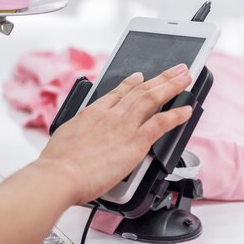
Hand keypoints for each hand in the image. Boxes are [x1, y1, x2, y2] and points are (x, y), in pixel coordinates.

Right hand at [38, 64, 193, 204]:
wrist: (60, 174)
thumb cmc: (56, 163)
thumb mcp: (63, 138)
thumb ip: (76, 136)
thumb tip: (76, 142)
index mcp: (91, 113)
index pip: (116, 93)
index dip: (130, 83)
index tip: (139, 76)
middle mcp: (109, 115)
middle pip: (139, 90)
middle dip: (159, 78)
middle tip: (175, 69)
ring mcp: (123, 126)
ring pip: (152, 99)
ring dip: (171, 86)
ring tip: (185, 77)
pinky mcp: (135, 142)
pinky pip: (160, 124)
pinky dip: (175, 115)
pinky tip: (187, 110)